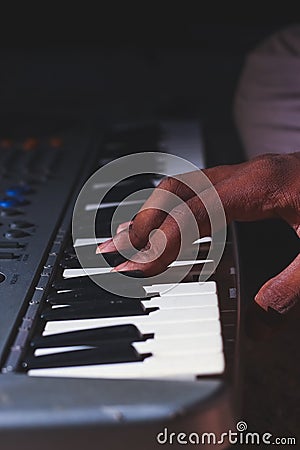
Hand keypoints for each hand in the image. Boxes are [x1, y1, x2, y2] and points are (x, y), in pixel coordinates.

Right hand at [97, 152, 299, 313]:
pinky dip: (172, 208)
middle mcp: (247, 173)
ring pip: (183, 184)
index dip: (164, 238)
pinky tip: (162, 224)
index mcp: (263, 184)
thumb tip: (259, 314)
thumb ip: (293, 282)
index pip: (195, 210)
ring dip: (152, 211)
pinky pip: (198, 189)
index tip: (140, 265)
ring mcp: (245, 173)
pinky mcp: (247, 180)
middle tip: (116, 250)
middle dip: (143, 221)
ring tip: (126, 239)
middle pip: (178, 189)